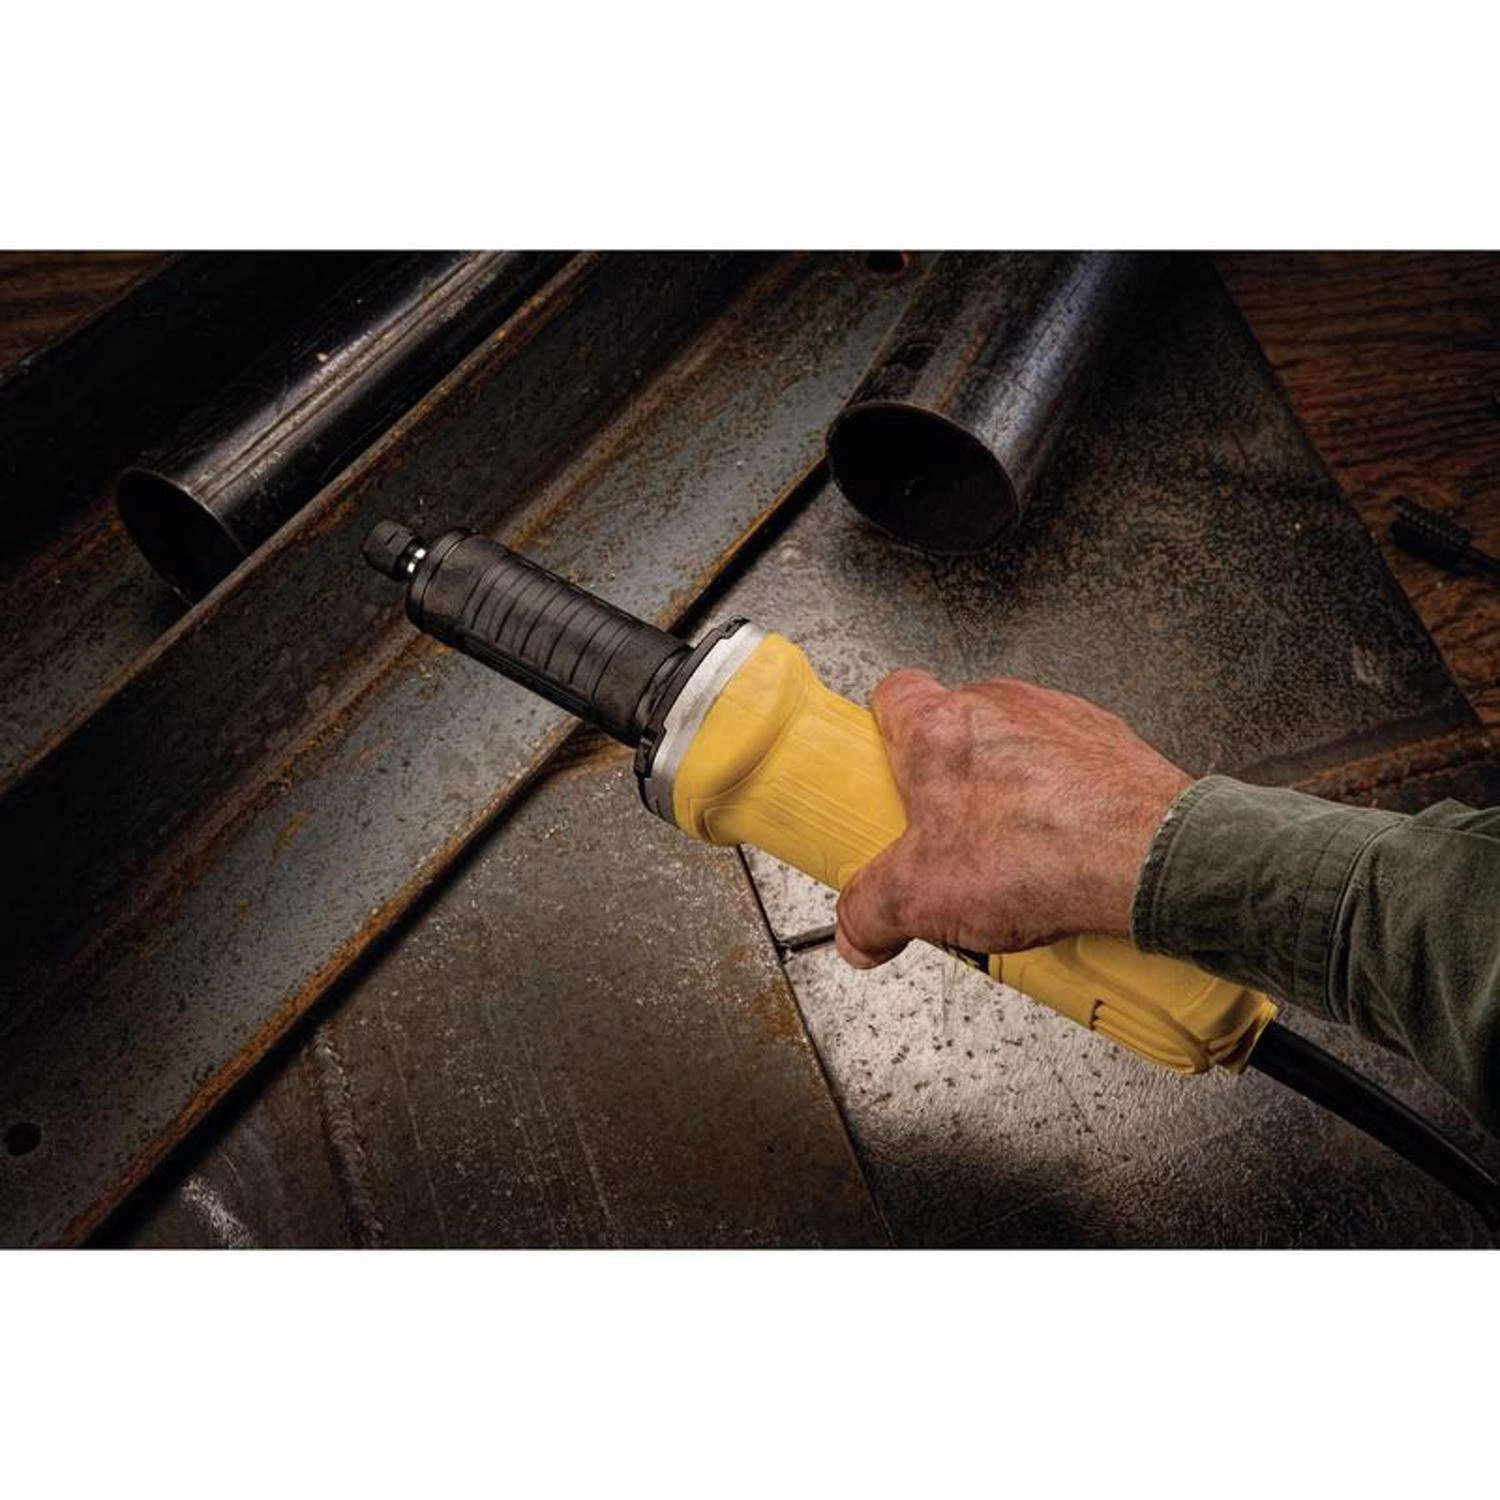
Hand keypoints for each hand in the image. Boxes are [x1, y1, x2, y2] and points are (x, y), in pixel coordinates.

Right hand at [834, 670, 1192, 968]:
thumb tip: (858, 931)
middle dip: (947, 784)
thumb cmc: (1044, 856)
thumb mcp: (919, 901)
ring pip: (1012, 747)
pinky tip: (1062, 853)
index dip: (882, 734)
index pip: (891, 694)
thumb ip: (869, 913)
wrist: (1152, 862)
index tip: (883, 775)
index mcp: (939, 726)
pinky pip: (1067, 766)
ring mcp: (1059, 718)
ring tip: (1011, 857)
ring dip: (1006, 792)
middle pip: (952, 729)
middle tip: (946, 839)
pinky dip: (1060, 802)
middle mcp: (999, 704)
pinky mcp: (1109, 742)